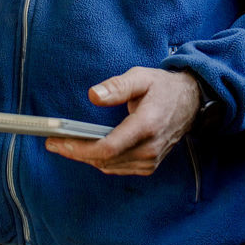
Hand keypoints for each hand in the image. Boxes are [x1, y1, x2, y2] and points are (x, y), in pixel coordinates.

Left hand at [45, 67, 200, 174]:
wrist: (191, 102)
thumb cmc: (163, 87)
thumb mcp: (141, 77)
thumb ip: (117, 86)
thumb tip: (93, 96)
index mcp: (147, 125)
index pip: (108, 147)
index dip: (79, 148)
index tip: (58, 141)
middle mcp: (149, 147)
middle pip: (105, 160)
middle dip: (76, 152)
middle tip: (53, 142)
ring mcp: (151, 159)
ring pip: (110, 166)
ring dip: (86, 158)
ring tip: (65, 145)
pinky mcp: (149, 165)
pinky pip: (119, 167)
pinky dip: (101, 161)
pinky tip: (87, 150)